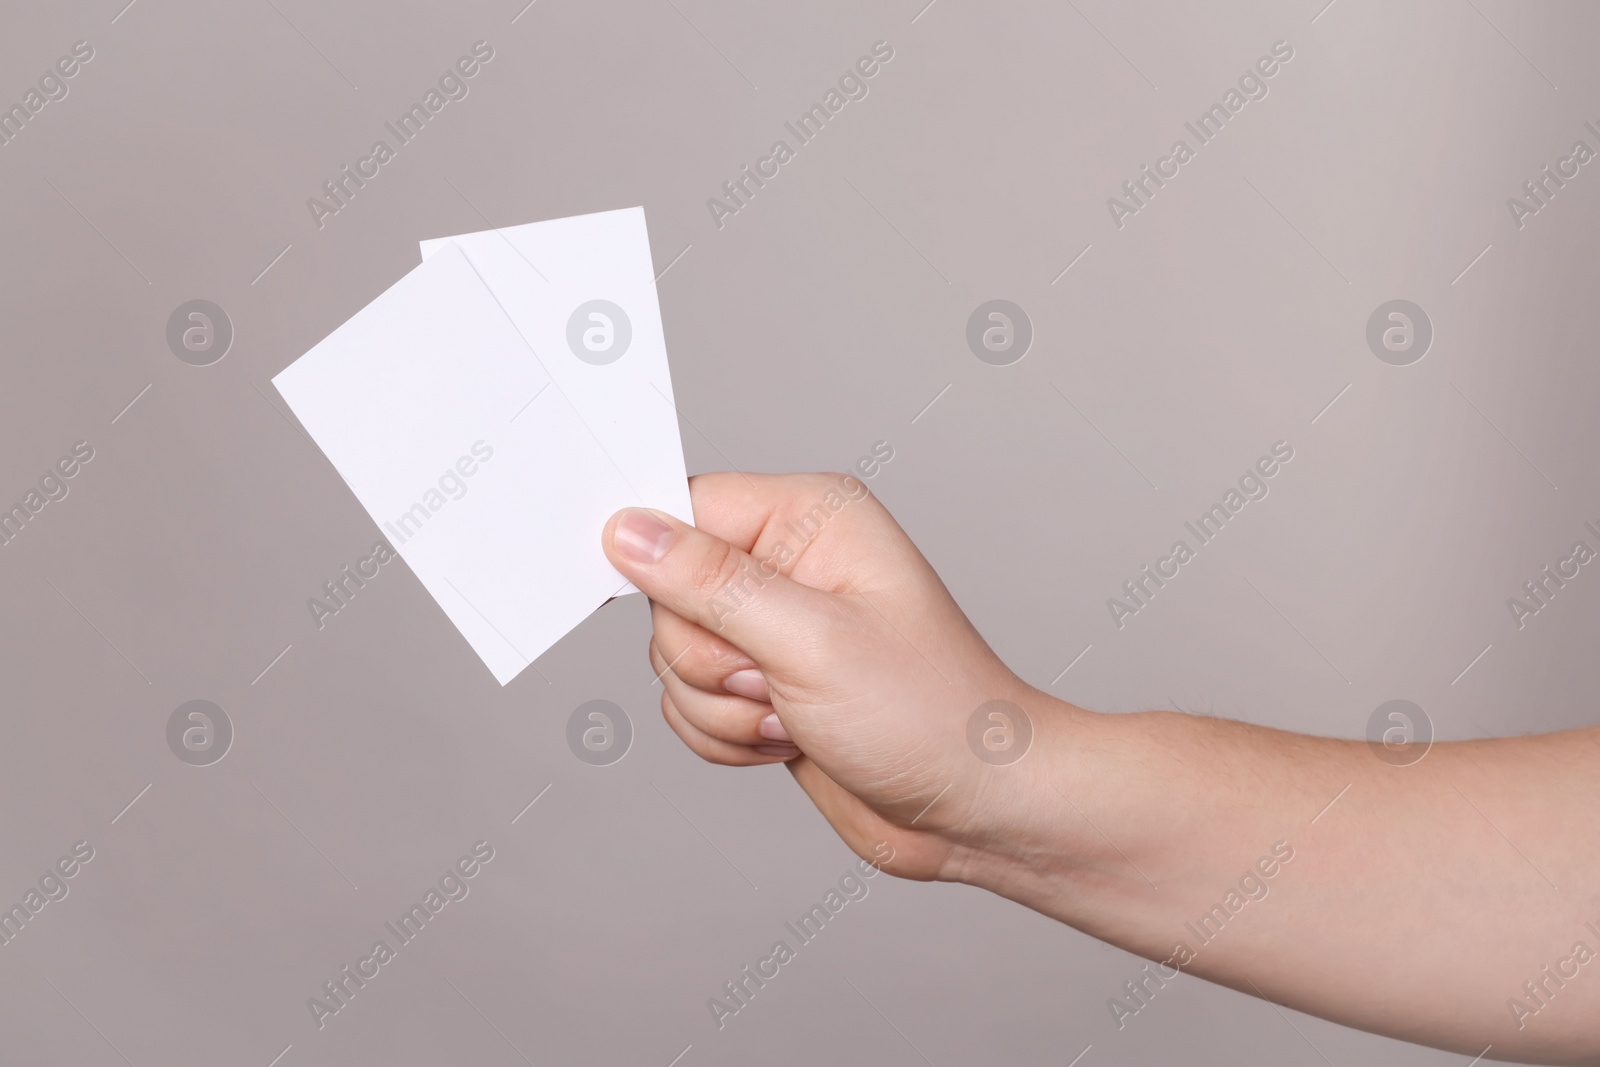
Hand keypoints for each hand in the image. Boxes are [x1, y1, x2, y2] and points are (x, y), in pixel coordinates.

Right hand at [602, 472, 1045, 881]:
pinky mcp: (764, 684)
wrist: (974, 807)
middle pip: (668, 592)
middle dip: (707, 658)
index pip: (687, 508)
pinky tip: (786, 739)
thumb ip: (709, 583)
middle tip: (773, 679)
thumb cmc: (929, 713)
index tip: (688, 617)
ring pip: (672, 656)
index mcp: (809, 517)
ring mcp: (775, 627)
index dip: (664, 564)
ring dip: (718, 706)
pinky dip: (724, 734)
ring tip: (792, 714)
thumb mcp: (809, 640)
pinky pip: (689, 702)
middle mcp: (788, 562)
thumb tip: (630, 532)